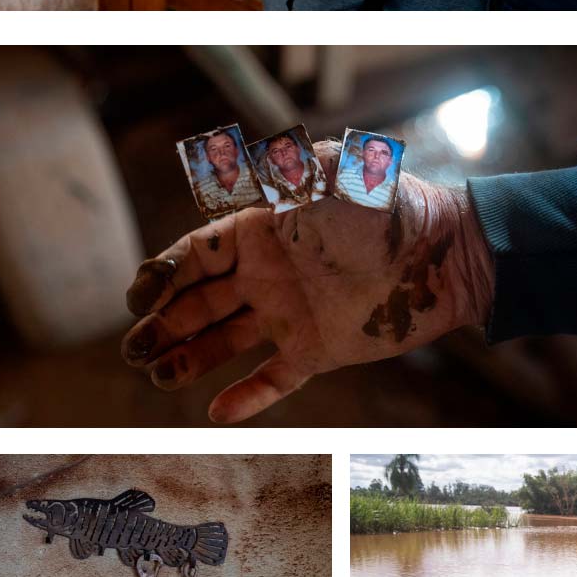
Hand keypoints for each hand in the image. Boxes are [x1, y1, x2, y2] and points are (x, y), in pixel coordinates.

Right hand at [121, 143, 495, 422]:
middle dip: (160, 323)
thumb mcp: (333, 176)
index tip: (138, 297)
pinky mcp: (317, 349)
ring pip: (224, 341)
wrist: (443, 253)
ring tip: (156, 375)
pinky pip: (273, 378)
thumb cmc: (389, 205)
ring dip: (188, 358)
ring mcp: (289, 313)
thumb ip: (284, 173)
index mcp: (260, 230)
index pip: (194, 255)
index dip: (161, 275)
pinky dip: (246, 397)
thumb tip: (236, 164)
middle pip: (197, 302)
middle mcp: (266, 273)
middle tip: (133, 349)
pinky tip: (215, 412)